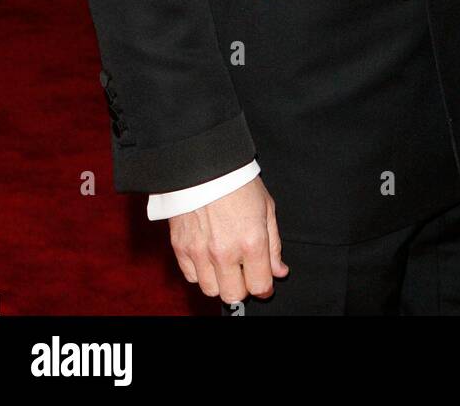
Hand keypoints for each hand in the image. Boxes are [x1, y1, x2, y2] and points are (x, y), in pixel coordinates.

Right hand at [168, 176, 288, 303]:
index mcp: (251, 242)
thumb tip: (279, 271)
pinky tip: (207, 255)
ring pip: (210, 290)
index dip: (265, 287)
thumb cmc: (237, 181)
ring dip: (220, 281)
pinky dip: (200, 271)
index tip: (264, 282)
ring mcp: (200, 252)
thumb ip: (274, 244)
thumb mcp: (266, 207)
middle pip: (233, 295)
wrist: (203, 164)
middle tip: (243, 272)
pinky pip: (190, 276)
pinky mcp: (180, 248)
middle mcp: (225, 252)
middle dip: (242, 287)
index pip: (259, 286)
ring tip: (224, 263)